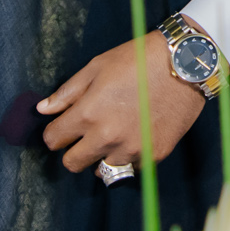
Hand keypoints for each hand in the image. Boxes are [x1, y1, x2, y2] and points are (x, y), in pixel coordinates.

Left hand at [39, 31, 205, 172]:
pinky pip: (130, 168)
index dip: (55, 132)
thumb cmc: (138, 59)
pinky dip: (127, 157)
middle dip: (73, 150)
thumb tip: (43, 109)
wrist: (185, 64)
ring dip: (101, 157)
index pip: (53, 140)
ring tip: (113, 135)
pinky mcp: (154, 156)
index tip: (64, 126)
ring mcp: (132, 150)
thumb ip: (68, 92)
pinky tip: (135, 135)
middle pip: (72, 163)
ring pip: (100, 170)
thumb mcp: (97, 67)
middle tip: (86, 134)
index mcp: (88, 114)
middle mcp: (107, 138)